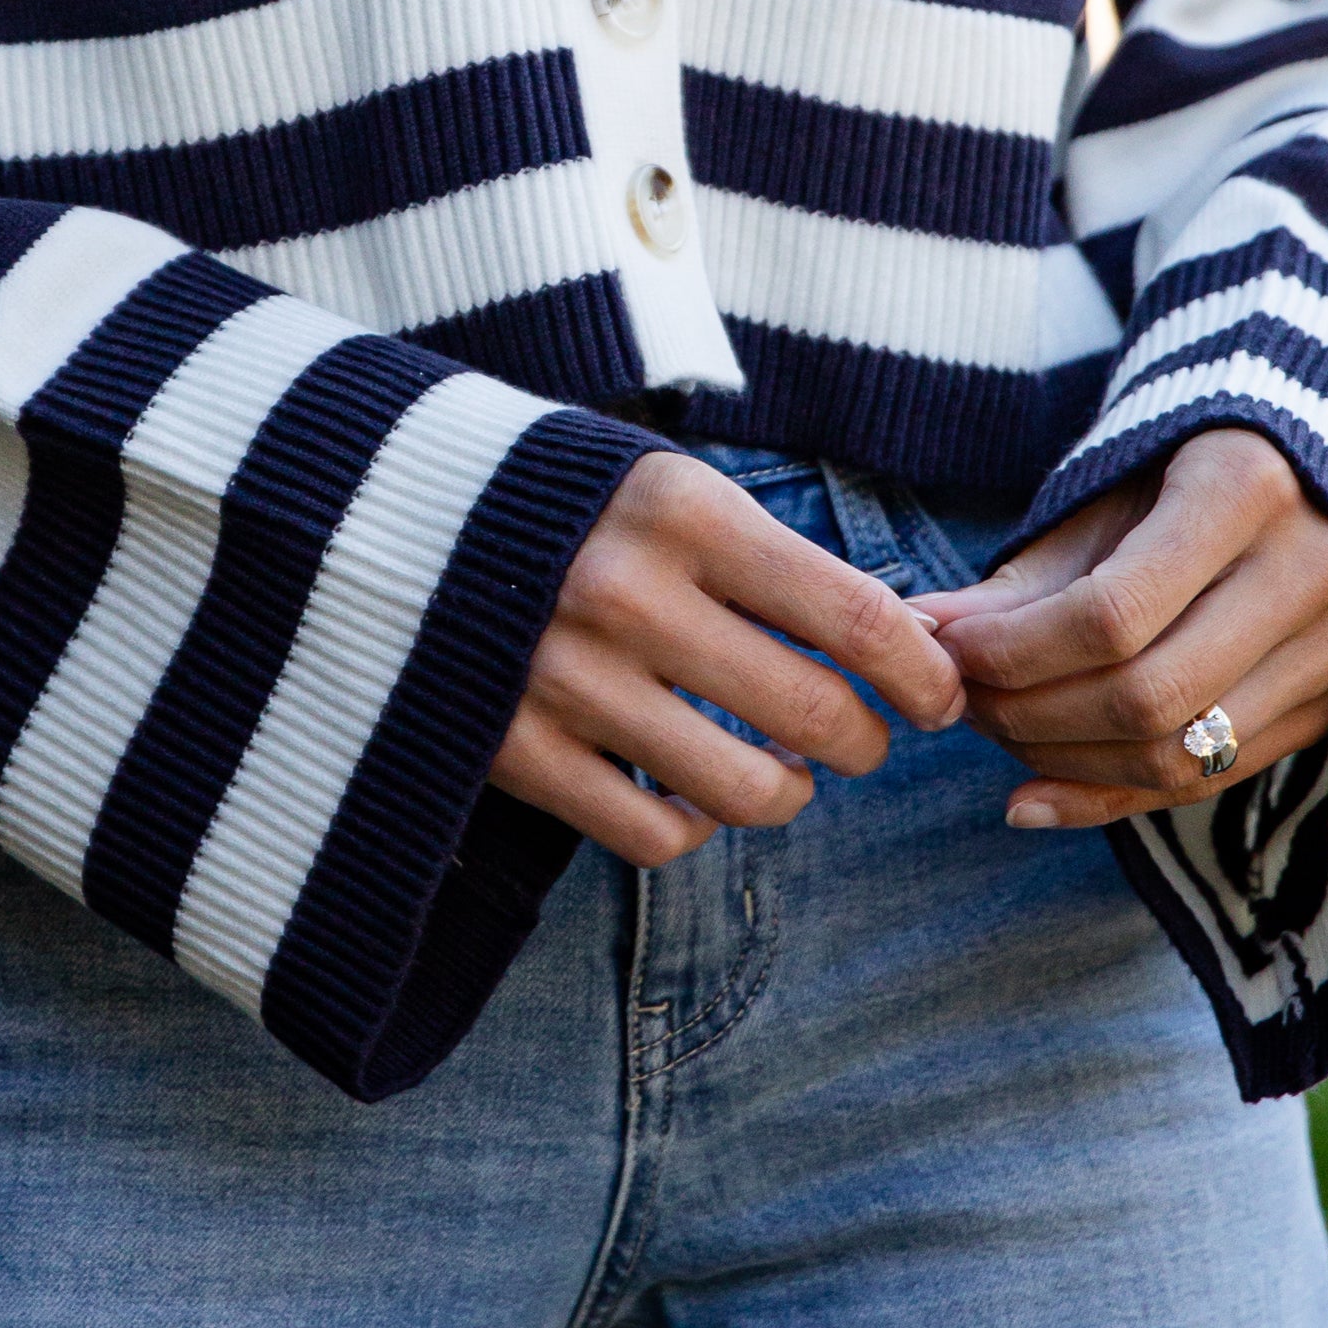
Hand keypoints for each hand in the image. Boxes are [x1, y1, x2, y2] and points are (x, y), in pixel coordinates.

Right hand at [490, 448, 966, 867]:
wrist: (386, 517)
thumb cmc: (569, 504)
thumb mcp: (668, 489)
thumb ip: (772, 557)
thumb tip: (905, 640)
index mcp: (679, 509)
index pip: (852, 611)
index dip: (922, 670)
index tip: (941, 696)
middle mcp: (628, 595)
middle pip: (813, 713)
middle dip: (865, 740)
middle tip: (862, 735)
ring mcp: (568, 681)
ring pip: (747, 792)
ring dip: (790, 791)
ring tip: (781, 766)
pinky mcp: (517, 753)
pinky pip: (656, 838)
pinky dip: (696, 830)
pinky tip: (693, 792)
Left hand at [907, 426, 1327, 831]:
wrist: (1311, 466)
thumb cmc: (1182, 469)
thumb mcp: (1106, 493)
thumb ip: (1025, 575)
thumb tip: (923, 633)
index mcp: (1246, 488)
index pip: (1114, 613)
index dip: (1015, 649)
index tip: (946, 648)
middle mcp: (1311, 572)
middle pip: (1149, 696)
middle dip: (1031, 714)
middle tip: (962, 699)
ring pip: (1181, 755)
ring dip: (1064, 761)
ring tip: (995, 731)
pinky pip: (1212, 779)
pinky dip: (1115, 797)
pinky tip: (1037, 796)